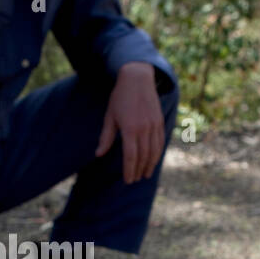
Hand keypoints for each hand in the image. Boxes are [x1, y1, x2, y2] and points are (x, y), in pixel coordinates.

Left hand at [96, 62, 164, 182]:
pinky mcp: (160, 121)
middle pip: (143, 156)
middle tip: (135, 180)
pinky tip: (153, 159)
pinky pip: (160, 142)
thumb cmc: (120, 97)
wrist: (137, 78)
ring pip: (154, 151)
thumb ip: (106, 137)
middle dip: (139, 170)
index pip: (130, 156)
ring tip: (145, 174)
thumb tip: (98, 154)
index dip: (129, 170)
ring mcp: (154, 125)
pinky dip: (157, 153)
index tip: (128, 180)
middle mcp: (144, 129)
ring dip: (150, 165)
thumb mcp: (110, 116)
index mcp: (130, 129)